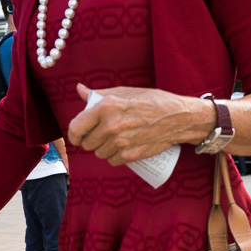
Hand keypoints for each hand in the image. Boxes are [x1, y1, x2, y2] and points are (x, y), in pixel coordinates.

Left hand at [67, 83, 204, 165]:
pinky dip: (115, 157)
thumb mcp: (124, 92)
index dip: (74, 134)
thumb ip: (99, 94)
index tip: (77, 136)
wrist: (176, 118)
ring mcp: (120, 142)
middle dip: (91, 141)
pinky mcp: (130, 155)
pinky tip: (121, 149)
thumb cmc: (150, 101)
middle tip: (101, 136)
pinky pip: (112, 161)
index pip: (76, 127)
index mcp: (106, 107)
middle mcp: (111, 126)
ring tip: (114, 141)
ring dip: (103, 150)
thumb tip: (79, 89)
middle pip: (88, 144)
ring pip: (99, 153)